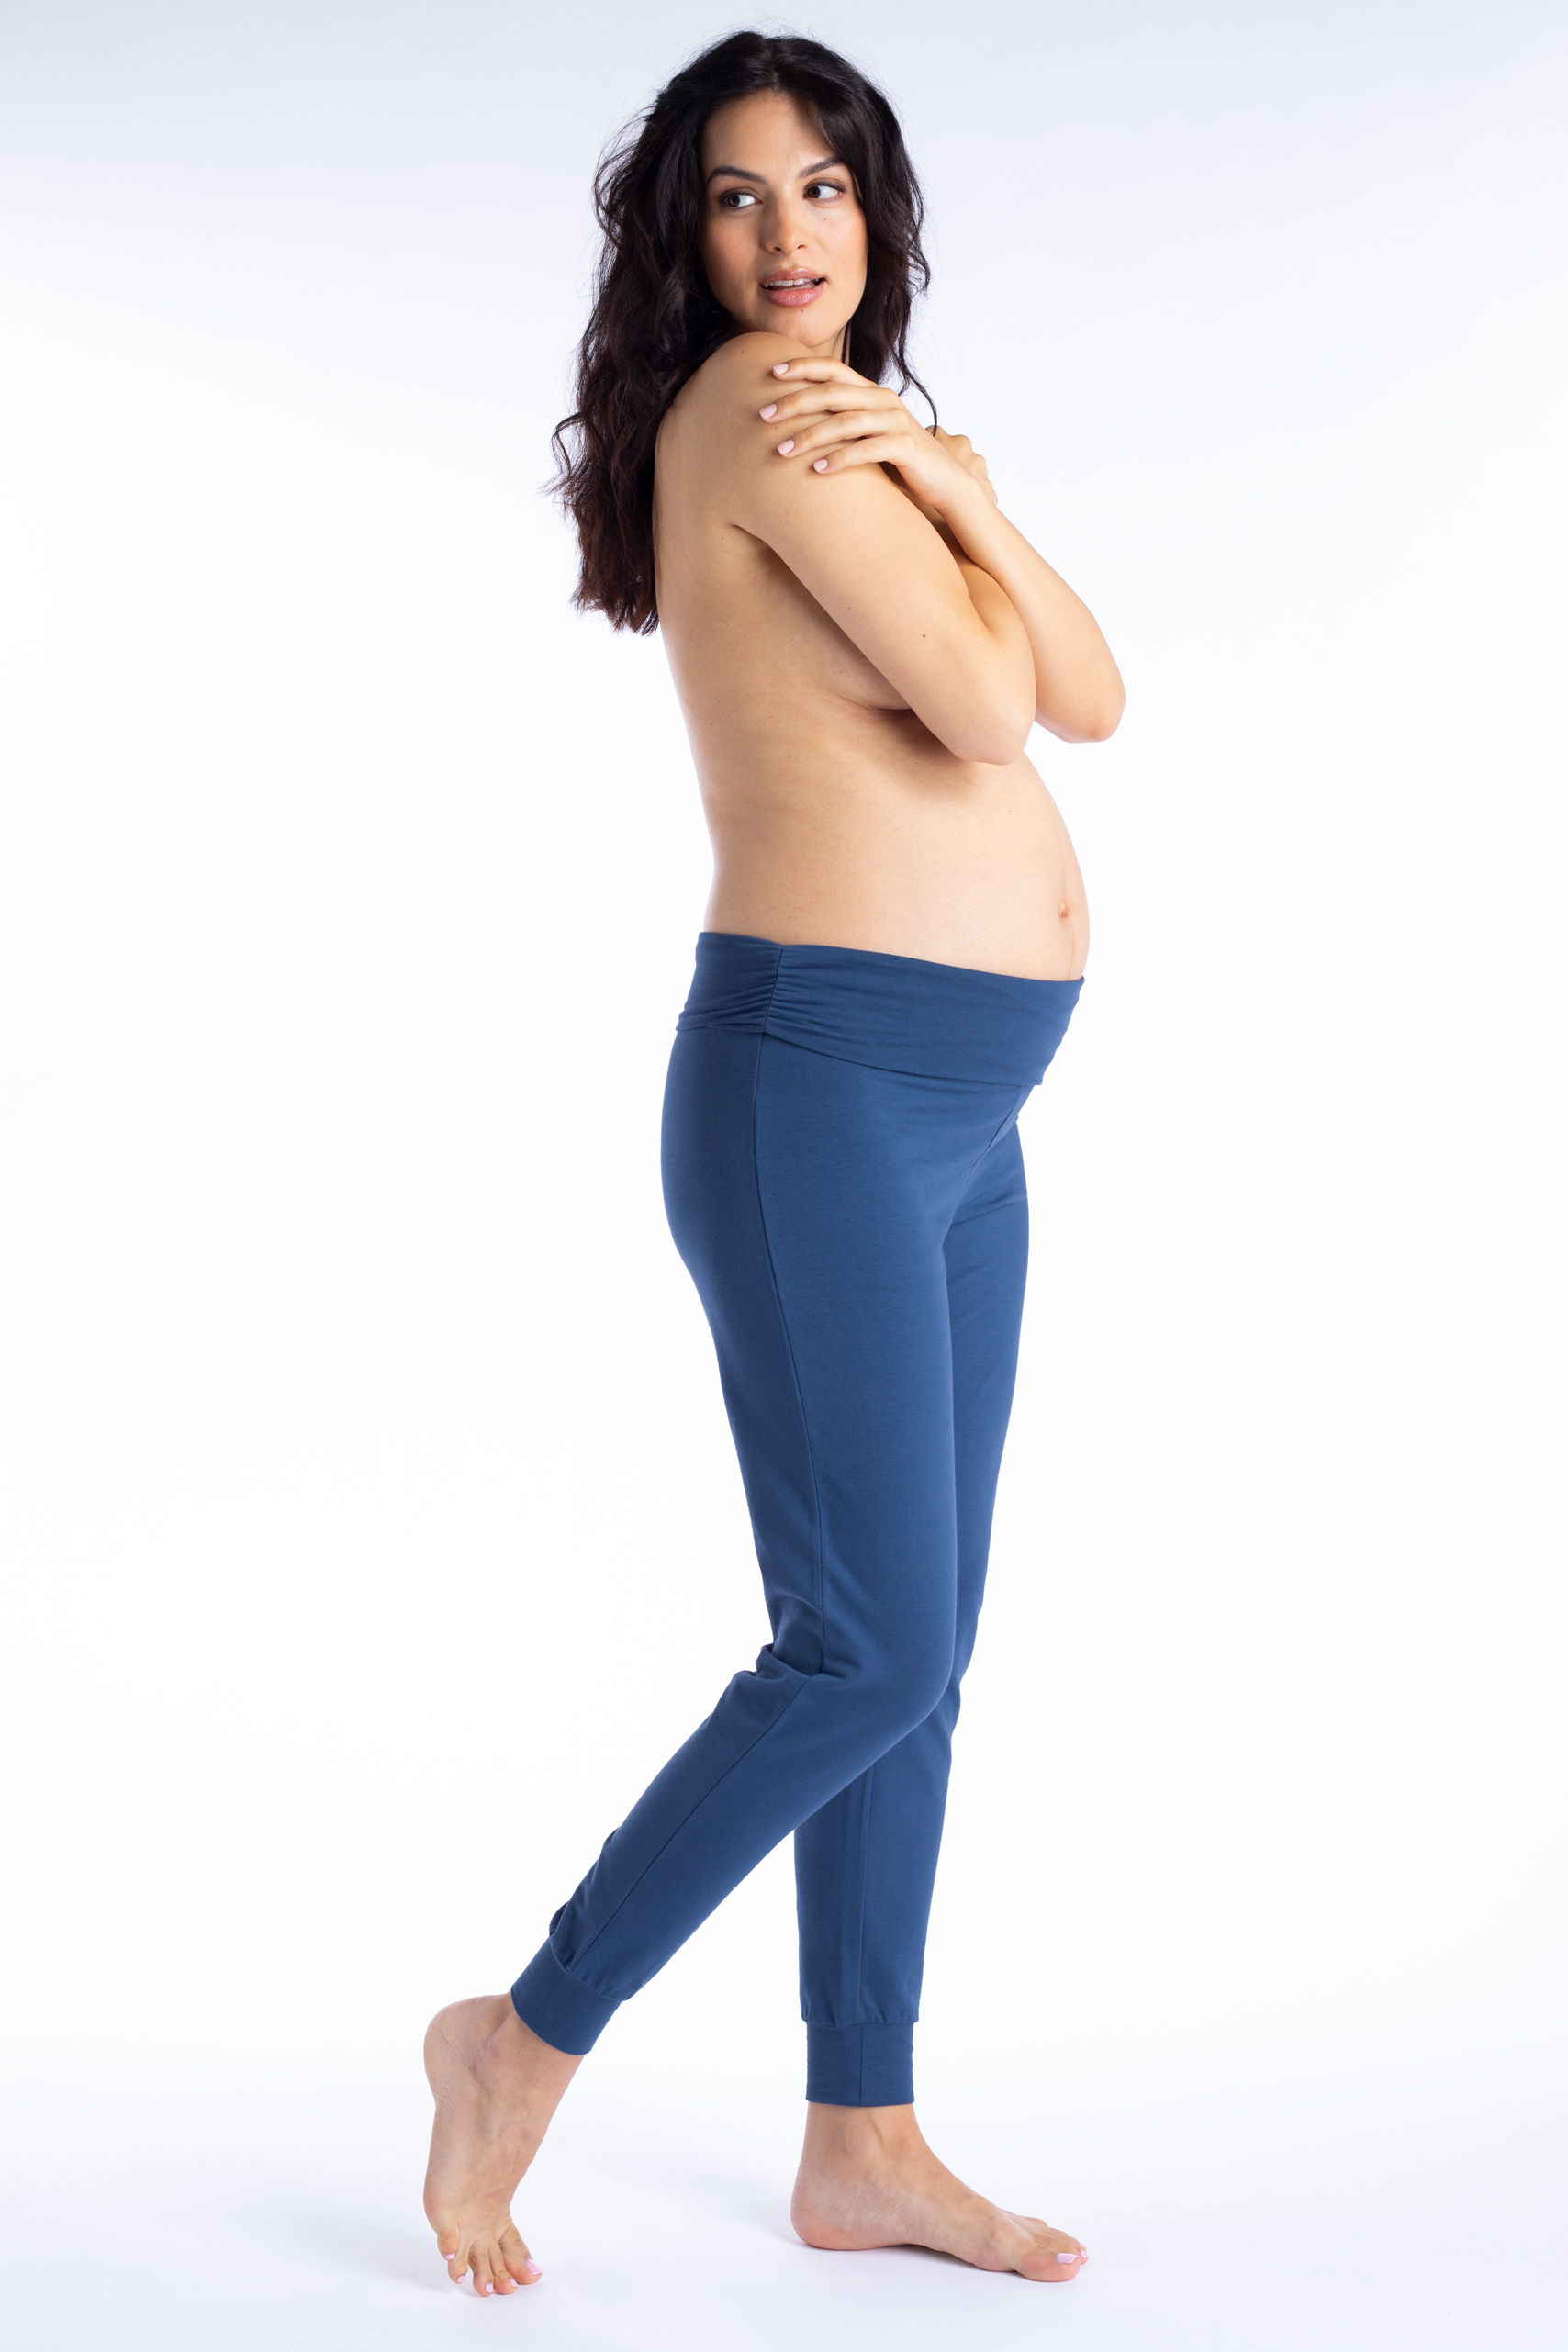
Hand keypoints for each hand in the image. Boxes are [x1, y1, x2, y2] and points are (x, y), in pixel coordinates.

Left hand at [757, 360, 997, 519]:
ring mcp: (896, 422)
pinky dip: (841, 459)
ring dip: (811, 436)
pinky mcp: (906, 447)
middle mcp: (883, 401)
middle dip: (795, 402)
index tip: (770, 373)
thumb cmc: (898, 462)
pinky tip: (818, 471)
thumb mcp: (867, 436)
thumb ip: (842, 424)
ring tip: (782, 451)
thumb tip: (799, 424)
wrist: (944, 482)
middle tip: (764, 416)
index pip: (833, 370)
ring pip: (846, 422)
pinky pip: (868, 449)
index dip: (802, 367)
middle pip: (832, 393)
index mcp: (871, 393)